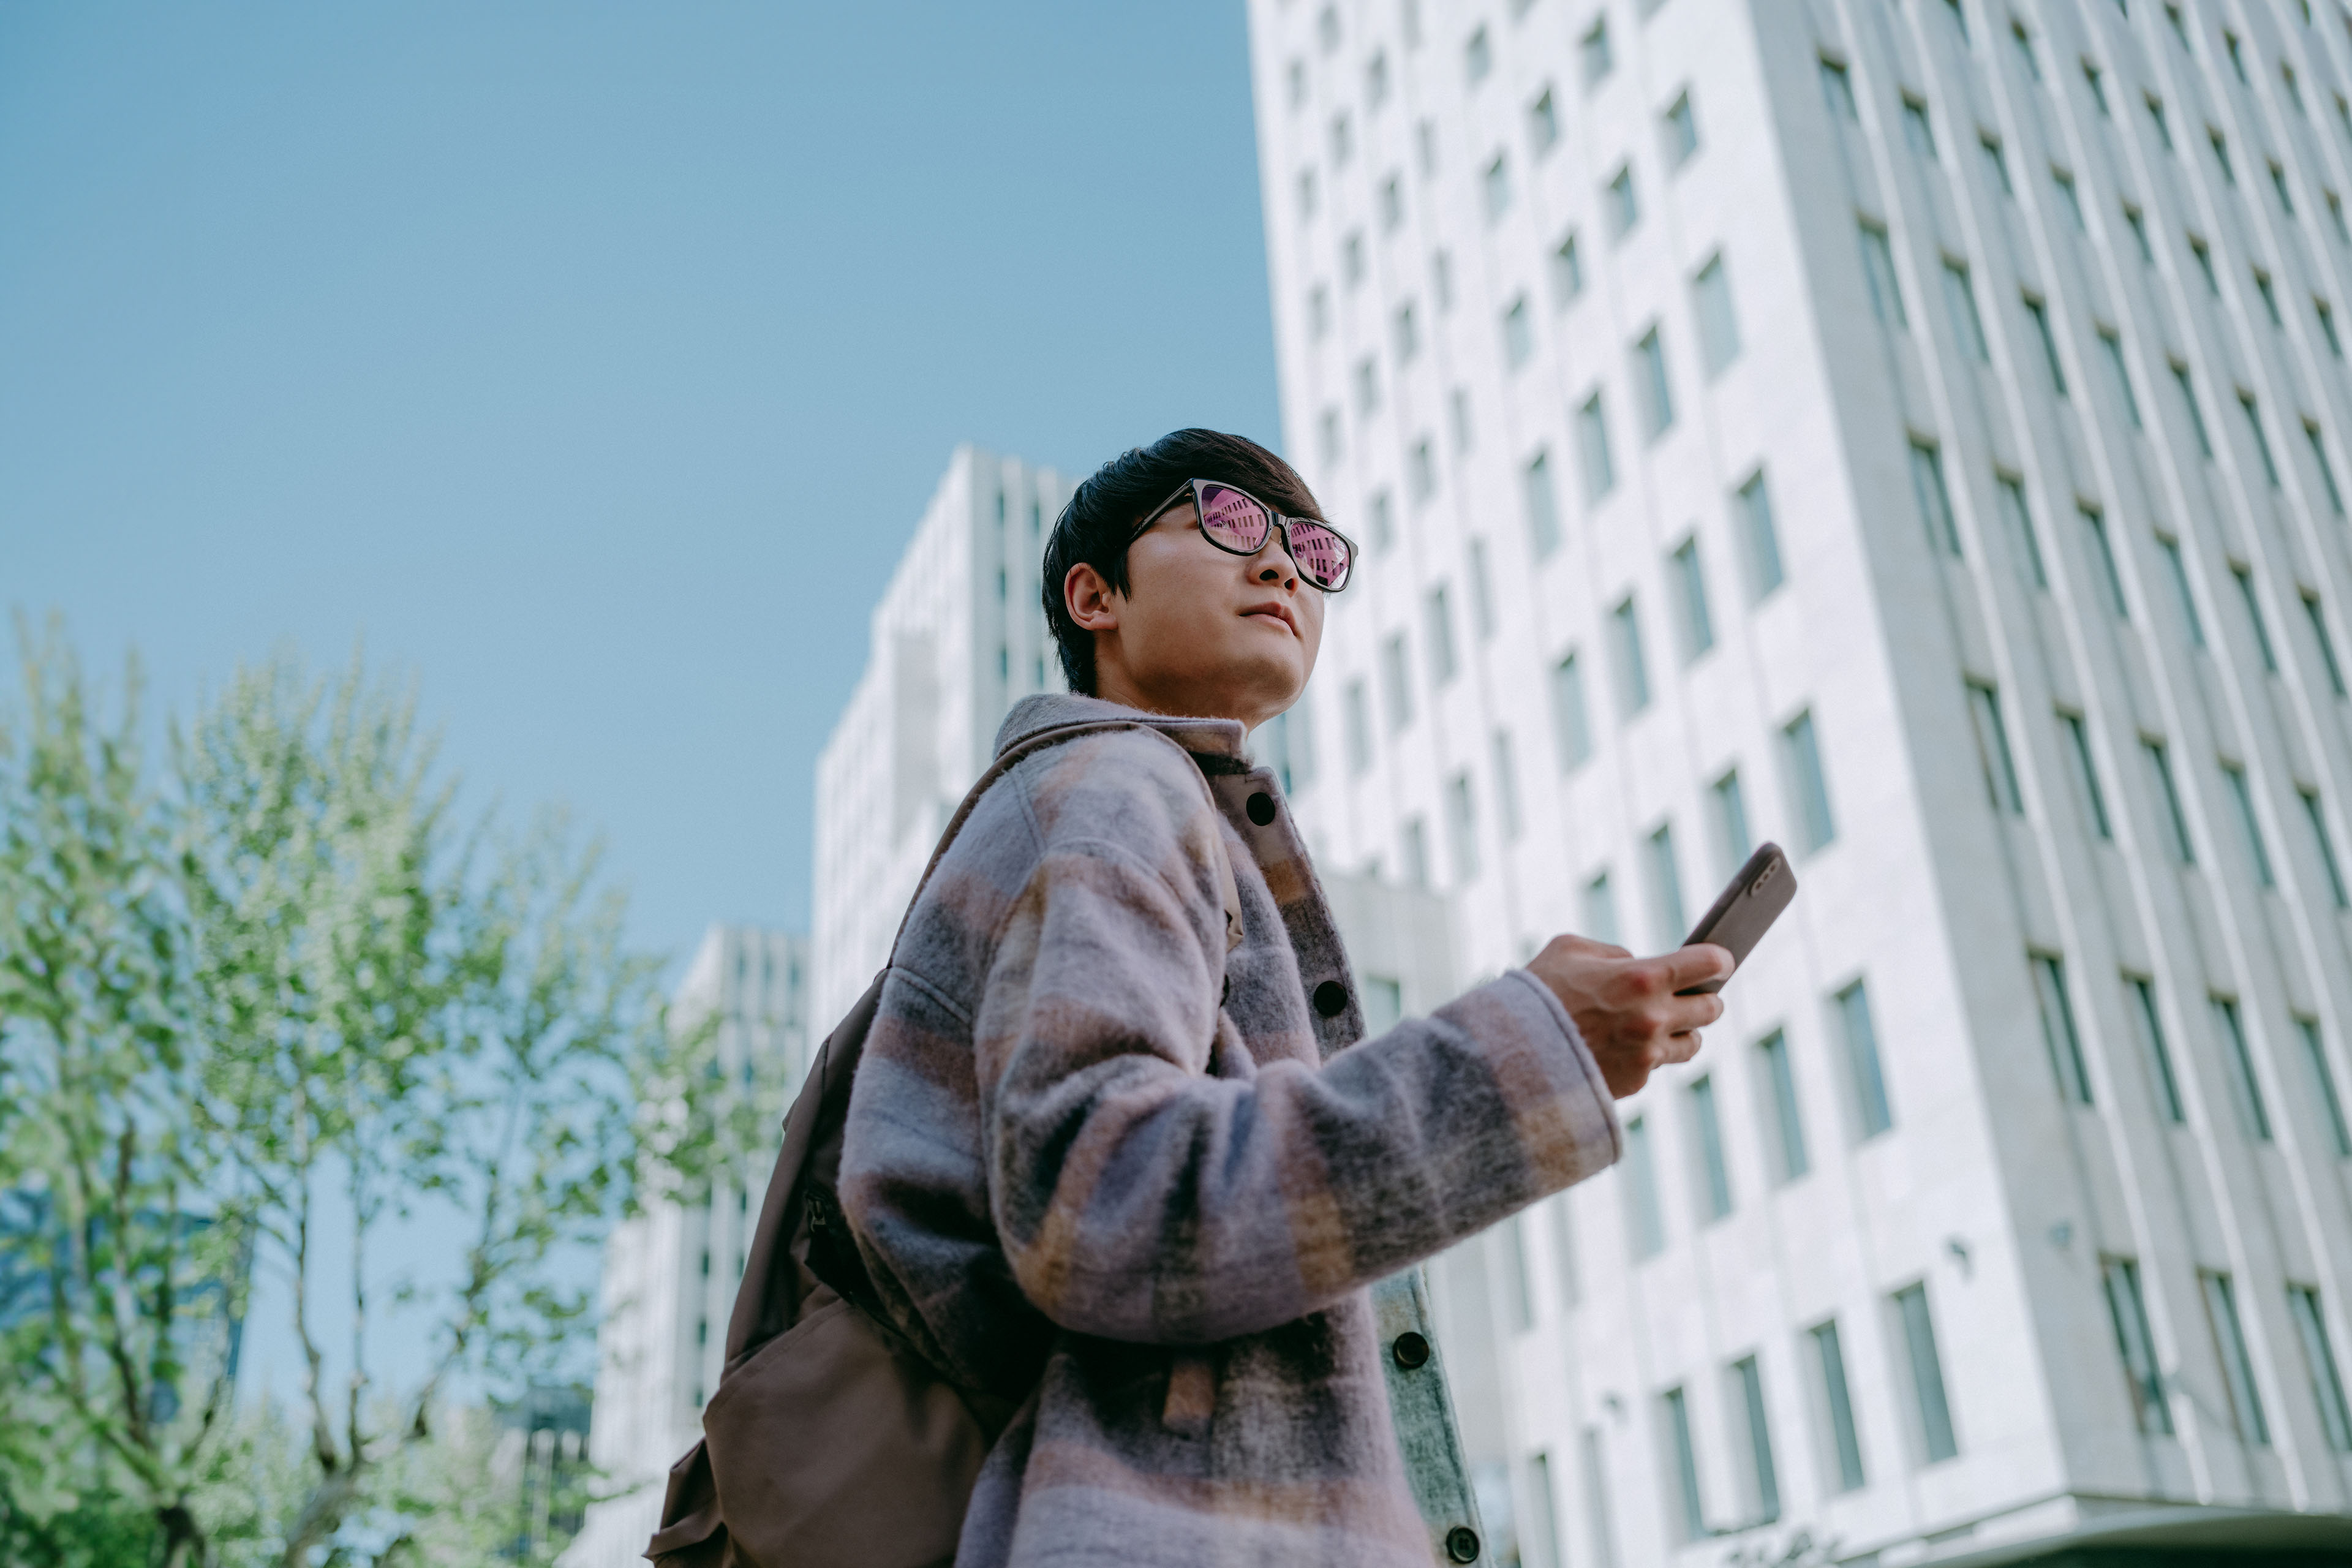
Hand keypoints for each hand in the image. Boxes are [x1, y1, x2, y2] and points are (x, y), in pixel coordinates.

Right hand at [1526, 935, 1733, 1098]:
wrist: (1510, 1053)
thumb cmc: (1536, 993)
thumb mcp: (1569, 950)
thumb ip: (1613, 953)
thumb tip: (1636, 962)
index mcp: (1643, 977)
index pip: (1709, 964)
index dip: (1719, 959)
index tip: (1720, 960)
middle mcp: (1654, 1018)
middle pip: (1712, 1008)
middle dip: (1703, 998)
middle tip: (1686, 993)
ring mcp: (1647, 1054)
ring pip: (1694, 1043)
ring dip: (1681, 1031)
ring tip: (1656, 1023)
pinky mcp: (1636, 1082)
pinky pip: (1658, 1066)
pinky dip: (1646, 1055)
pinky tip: (1620, 1046)